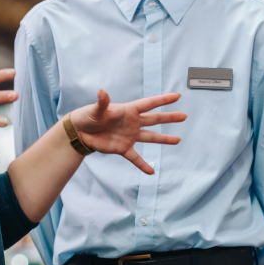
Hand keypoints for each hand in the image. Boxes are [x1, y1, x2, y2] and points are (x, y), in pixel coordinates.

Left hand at [70, 90, 184, 173]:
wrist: (80, 132)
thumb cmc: (88, 116)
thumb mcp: (95, 110)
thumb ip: (102, 102)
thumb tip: (102, 92)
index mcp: (128, 111)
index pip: (149, 104)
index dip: (163, 100)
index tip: (176, 97)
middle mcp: (132, 123)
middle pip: (154, 119)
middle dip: (169, 118)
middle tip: (183, 116)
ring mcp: (129, 136)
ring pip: (150, 137)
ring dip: (164, 139)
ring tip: (177, 140)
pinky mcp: (123, 148)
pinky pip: (135, 158)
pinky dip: (143, 165)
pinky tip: (151, 172)